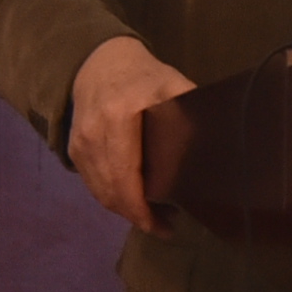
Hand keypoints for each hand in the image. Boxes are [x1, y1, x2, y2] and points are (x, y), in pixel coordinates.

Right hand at [69, 33, 197, 231]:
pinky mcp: (74, 150)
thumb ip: (189, 113)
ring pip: (100, 191)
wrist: (99, 63)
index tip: (165, 226)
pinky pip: (92, 184)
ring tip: (154, 219)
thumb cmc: (143, 76)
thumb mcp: (172, 85)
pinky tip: (134, 203)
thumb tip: (217, 144)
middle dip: (138, 215)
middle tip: (165, 227)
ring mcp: (80, 144)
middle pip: (112, 190)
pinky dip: (113, 198)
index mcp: (119, 117)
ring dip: (125, 211)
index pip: (126, 175)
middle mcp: (94, 134)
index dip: (142, 208)